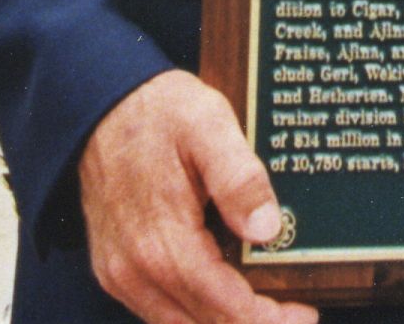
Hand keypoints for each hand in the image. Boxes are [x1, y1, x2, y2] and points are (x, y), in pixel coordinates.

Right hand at [78, 69, 319, 323]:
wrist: (99, 102)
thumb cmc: (157, 111)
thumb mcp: (208, 124)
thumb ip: (239, 177)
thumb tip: (267, 230)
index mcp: (162, 241)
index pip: (225, 307)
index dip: (269, 318)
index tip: (304, 313)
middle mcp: (135, 269)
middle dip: (252, 322)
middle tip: (293, 311)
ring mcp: (120, 273)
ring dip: (223, 319)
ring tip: (264, 304)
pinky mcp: (113, 269)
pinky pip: (158, 310)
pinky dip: (194, 310)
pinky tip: (222, 291)